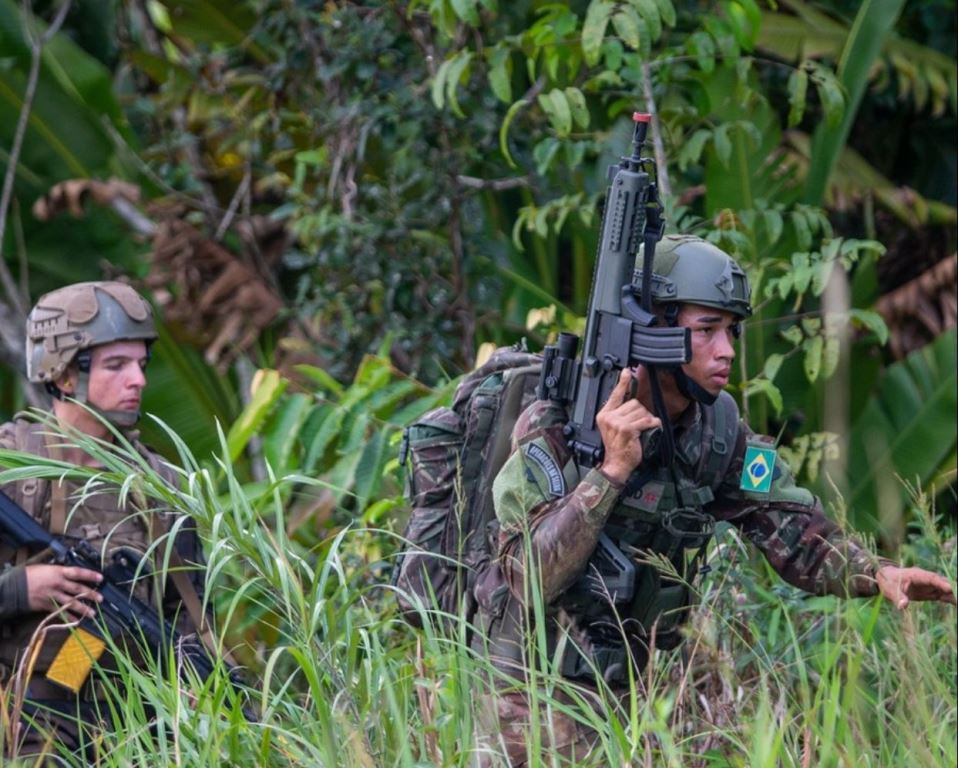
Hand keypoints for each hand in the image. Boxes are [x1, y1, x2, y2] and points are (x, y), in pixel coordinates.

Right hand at [25, 564, 102, 619]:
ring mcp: (53, 595)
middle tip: (101, 599)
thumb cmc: (30, 574)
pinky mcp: (46, 605)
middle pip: (77, 589)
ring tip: (92, 613)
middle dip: (91, 594)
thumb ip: (59, 571)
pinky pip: (60, 612)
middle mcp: (58, 583)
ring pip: (71, 603)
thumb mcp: (46, 567)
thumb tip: (71, 574)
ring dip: (83, 608)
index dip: (90, 575)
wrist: (15, 586)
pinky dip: (68, 616)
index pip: (78, 573)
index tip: (101, 578)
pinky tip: (76, 621)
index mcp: (58, 572)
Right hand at [596, 367, 661, 484]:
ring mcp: (616, 422)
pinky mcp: (626, 428)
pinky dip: (652, 424)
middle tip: (640, 425)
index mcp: (604, 415)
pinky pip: (645, 420)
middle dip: (641, 413)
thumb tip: (634, 403)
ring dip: (647, 419)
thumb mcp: (614, 429)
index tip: (626, 371)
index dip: (622, 382)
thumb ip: (620, 414)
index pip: (615, 395)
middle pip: (633, 403)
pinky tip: (651, 428)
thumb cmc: (618, 448)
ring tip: (643, 430)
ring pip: (641, 411)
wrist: (616, 465)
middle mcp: (609, 417)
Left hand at [875, 565, 955, 609]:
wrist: (888, 579)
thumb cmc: (889, 582)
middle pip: (942, 582)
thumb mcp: (890, 589)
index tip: (950, 588)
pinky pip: (944, 596)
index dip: (940, 583)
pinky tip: (957, 604)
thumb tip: (902, 606)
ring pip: (946, 590)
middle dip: (953, 588)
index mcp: (916, 575)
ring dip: (954, 595)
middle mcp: (927, 579)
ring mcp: (930, 586)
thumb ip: (898, 596)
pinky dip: (952, 599)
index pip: (931, 578)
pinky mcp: (932, 592)